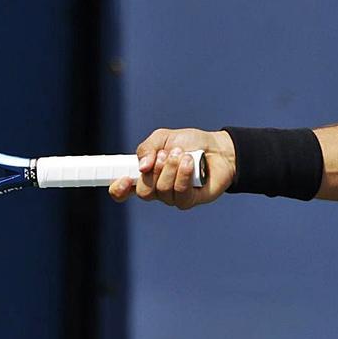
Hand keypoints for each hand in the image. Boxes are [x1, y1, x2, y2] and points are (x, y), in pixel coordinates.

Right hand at [109, 128, 235, 209]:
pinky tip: (189, 162)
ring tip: (182, 154)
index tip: (125, 179)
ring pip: (162, 191)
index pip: (123, 190)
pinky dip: (183, 174)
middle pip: (143, 192)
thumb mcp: (163, 138)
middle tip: (166, 154)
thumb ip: (147, 149)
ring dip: (171, 168)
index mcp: (145, 175)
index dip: (118, 189)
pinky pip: (180, 193)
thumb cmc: (190, 143)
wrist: (218, 148)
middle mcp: (157, 189)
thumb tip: (141, 167)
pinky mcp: (189, 200)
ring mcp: (173, 197)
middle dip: (154, 170)